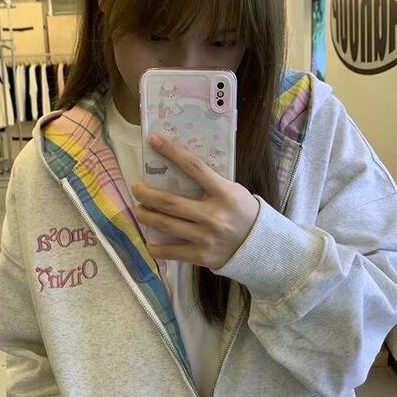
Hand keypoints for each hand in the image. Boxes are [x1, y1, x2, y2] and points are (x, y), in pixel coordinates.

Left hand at [132, 135, 259, 268]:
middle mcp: (213, 215)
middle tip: (136, 188)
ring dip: (146, 215)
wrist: (261, 246)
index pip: (194, 167)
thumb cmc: (243, 213)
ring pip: (165, 224)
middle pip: (169, 201)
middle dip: (146, 193)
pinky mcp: (201, 256)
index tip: (154, 140)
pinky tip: (150, 240)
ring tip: (140, 210)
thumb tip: (177, 169)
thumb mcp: (233, 191)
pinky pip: (170, 251)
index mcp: (224, 193)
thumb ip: (210, 183)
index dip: (172, 152)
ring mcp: (206, 237)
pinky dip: (155, 246)